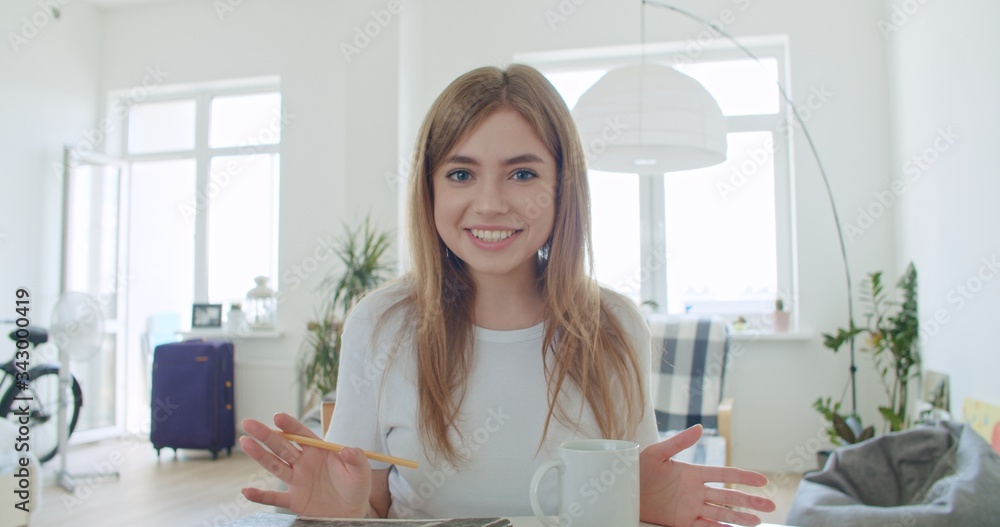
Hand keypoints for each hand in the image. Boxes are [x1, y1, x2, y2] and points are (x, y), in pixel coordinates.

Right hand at [240, 413, 371, 517]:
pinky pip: (274, 498)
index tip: (277, 417)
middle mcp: (304, 463)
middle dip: (266, 434)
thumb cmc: (356, 488)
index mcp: (319, 452)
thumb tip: (349, 449)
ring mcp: (297, 481)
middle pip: (282, 446)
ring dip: (259, 455)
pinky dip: (260, 496)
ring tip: (244, 442)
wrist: (352, 513)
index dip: (290, 425)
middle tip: (248, 423)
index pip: (302, 435)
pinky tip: (246, 491)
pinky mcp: (294, 500)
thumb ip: (356, 459)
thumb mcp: (361, 472)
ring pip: (275, 466)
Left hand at [639, 425, 775, 526]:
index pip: (725, 475)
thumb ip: (679, 442)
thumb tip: (699, 428)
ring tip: (759, 521)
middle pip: (729, 497)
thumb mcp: (657, 452)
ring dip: (740, 518)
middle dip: (750, 501)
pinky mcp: (681, 521)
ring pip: (721, 513)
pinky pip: (704, 526)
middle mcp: (696, 491)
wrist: (623, 489)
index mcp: (693, 473)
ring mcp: (691, 507)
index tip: (763, 480)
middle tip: (771, 505)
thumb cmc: (638, 468)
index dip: (744, 477)